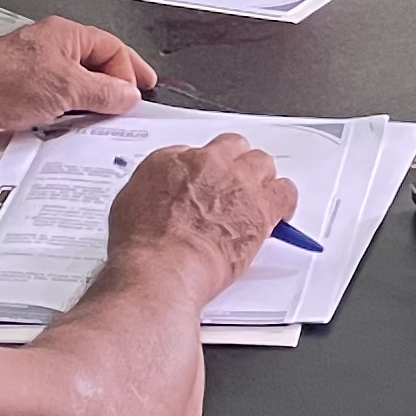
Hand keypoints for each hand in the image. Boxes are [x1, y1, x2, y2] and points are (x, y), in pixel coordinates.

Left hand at [0, 16, 156, 138]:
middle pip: (96, 66)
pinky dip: (69, 114)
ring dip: (89, 103)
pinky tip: (71, 127)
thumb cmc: (0, 81)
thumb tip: (127, 95)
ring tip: (100, 119)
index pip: (112, 48)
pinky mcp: (24, 92)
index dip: (129, 71)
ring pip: (77, 86)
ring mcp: (37, 71)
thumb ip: (104, 92)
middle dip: (113, 88)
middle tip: (128, 107)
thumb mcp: (67, 87)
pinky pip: (58, 101)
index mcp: (66, 35)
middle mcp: (52, 49)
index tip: (139, 94)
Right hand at [105, 131, 297, 292]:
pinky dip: (283, 201)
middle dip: (235, 166)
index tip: (206, 183)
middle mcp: (207, 162)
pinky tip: (277, 214)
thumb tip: (163, 194)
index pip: (197, 151)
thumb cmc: (141, 247)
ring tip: (255, 200)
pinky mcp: (261, 206)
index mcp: (172, 159)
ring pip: (262, 163)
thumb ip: (154, 188)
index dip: (205, 170)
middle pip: (234, 148)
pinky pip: (285, 191)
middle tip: (232, 188)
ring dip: (259, 180)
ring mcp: (238, 181)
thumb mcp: (129, 204)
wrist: (162, 268)